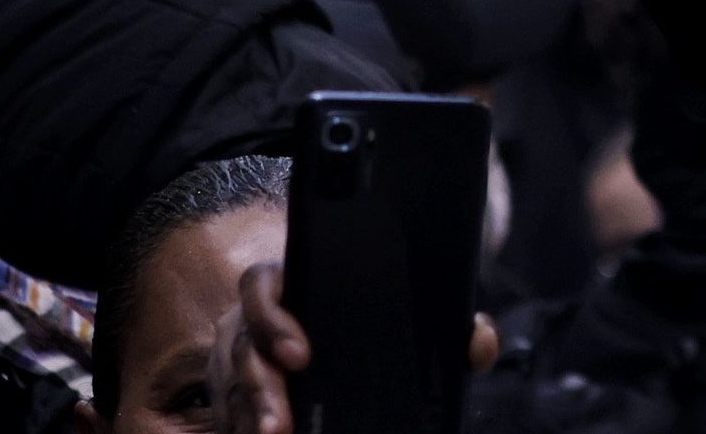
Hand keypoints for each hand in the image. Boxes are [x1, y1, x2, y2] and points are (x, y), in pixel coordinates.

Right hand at [210, 268, 497, 433]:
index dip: (274, 320)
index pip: (262, 288)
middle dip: (260, 391)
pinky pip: (228, 416)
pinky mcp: (233, 396)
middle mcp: (253, 322)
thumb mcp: (402, 307)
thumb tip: (478, 340)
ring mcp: (238, 361)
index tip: (301, 354)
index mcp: (289, 285)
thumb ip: (445, 320)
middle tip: (280, 426)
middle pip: (241, 351)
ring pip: (231, 391)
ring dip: (249, 420)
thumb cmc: (369, 314)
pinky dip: (241, 429)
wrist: (335, 322)